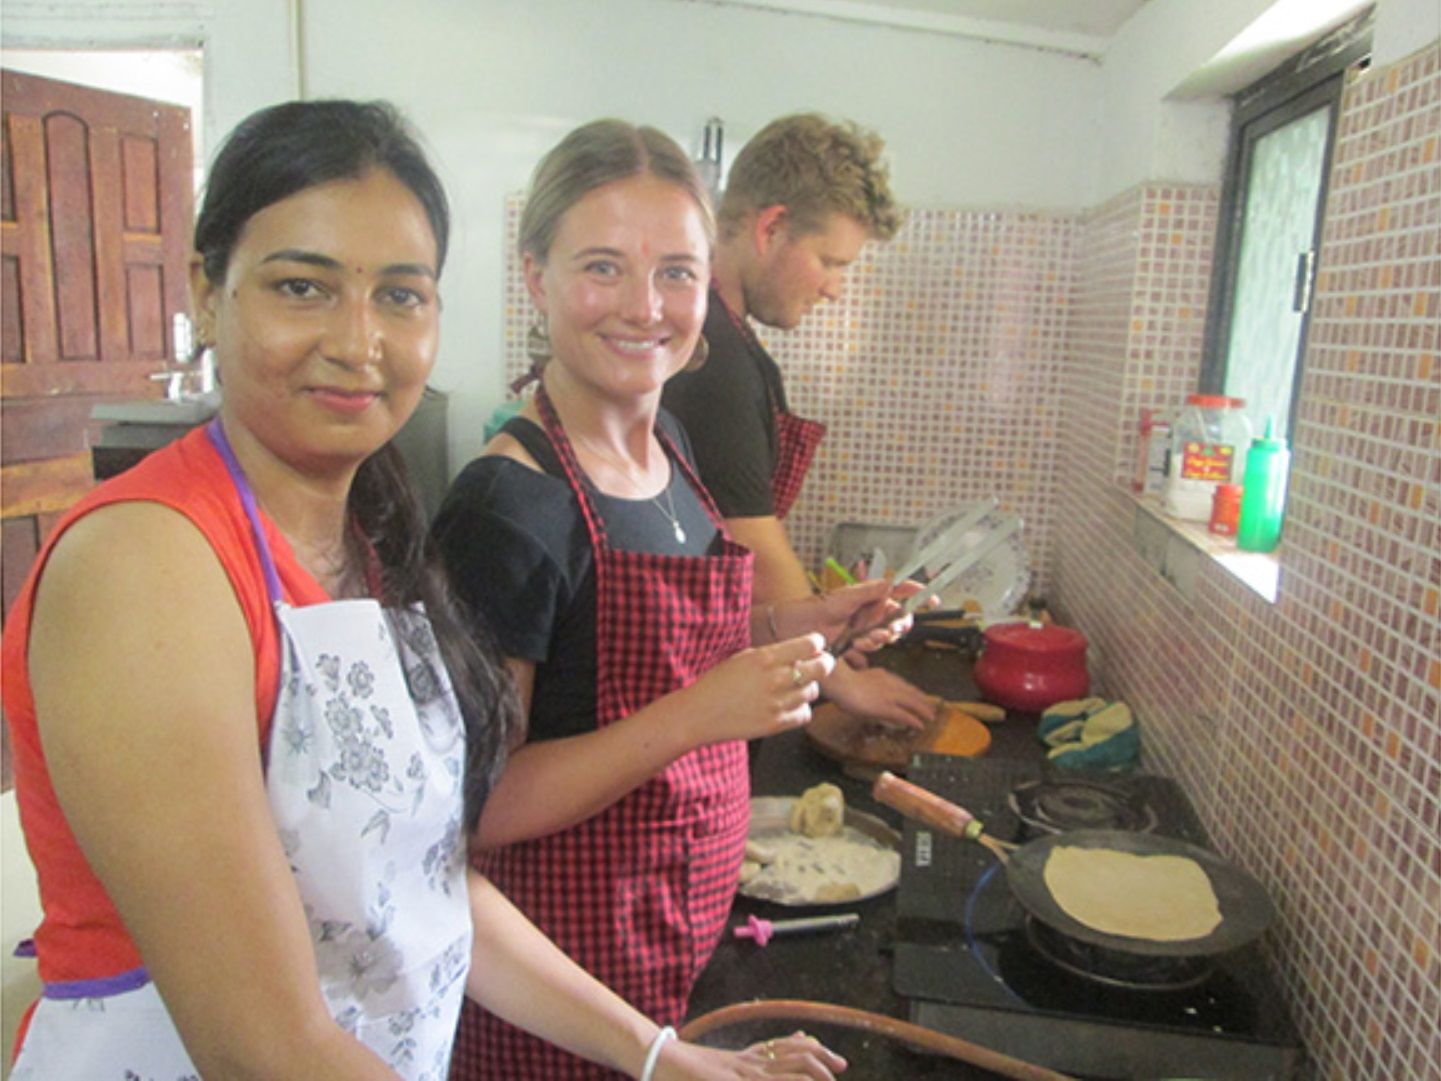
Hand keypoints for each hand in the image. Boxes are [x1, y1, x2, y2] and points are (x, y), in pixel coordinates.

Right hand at [657, 1029, 846, 1079]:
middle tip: (840, 1065)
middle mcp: (748, 1062)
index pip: (782, 1047)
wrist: (659, 1060)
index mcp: (743, 1060)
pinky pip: (770, 1079)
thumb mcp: (713, 1070)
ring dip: (813, 1071)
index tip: (828, 1053)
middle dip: (821, 1058)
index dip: (810, 1049)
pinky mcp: (736, 1079)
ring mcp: (744, 1071)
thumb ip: (737, 1064)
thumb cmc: (680, 1072)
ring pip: (790, 1064)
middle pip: (795, 1053)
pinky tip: (806, 1080)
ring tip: (829, 1077)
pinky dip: (791, 1079)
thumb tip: (753, 1057)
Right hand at [679, 634, 836, 744]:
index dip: (817, 644)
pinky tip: (788, 705)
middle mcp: (775, 679)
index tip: (816, 646)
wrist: (700, 713)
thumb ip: (774, 654)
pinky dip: (800, 709)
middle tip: (822, 664)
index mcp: (765, 658)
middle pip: (821, 668)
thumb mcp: (744, 658)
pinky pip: (805, 714)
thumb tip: (804, 652)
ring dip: (807, 688)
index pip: (809, 645)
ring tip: (793, 688)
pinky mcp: (776, 724)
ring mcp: (777, 703)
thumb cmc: (719, 682)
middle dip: (824, 663)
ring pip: (813, 692)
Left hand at [777, 580, 917, 655]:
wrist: (795, 629)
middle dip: (899, 624)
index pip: (900, 592)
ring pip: (888, 634)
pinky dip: (869, 646)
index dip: (917, 594)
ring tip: (866, 638)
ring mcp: (865, 628)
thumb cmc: (816, 607)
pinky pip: (874, 646)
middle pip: (900, 617)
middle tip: (893, 628)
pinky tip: (857, 645)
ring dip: (881, 637)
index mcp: (870, 596)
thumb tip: (893, 583)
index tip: (931, 598)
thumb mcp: (845, 596)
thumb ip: (870, 590)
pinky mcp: (858, 643)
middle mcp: (871, 611)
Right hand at [821, 662, 934, 730]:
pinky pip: (905, 715)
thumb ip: (865, 677)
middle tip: (931, 707)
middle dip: (922, 700)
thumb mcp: (857, 675)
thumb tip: (864, 672)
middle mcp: (890, 684)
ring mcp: (889, 696)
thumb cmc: (841, 679)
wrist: (840, 682)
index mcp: (883, 675)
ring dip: (923, 711)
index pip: (902, 684)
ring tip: (931, 717)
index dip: (912, 691)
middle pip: (911, 693)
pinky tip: (921, 725)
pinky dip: (914, 720)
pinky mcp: (886, 708)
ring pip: (912, 703)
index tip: (918, 695)